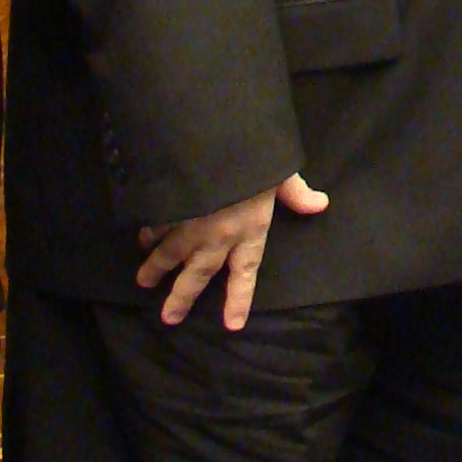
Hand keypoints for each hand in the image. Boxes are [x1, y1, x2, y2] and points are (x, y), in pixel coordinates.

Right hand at [135, 173, 328, 328]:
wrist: (214, 136)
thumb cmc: (253, 156)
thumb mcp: (280, 171)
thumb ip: (296, 192)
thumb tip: (320, 204)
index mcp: (250, 229)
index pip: (245, 273)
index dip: (238, 299)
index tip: (231, 324)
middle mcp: (217, 235)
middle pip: (199, 274)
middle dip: (182, 296)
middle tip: (168, 317)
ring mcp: (189, 222)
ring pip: (170, 253)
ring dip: (156, 268)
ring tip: (143, 282)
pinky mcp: (169, 206)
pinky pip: (156, 224)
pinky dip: (148, 233)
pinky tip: (141, 240)